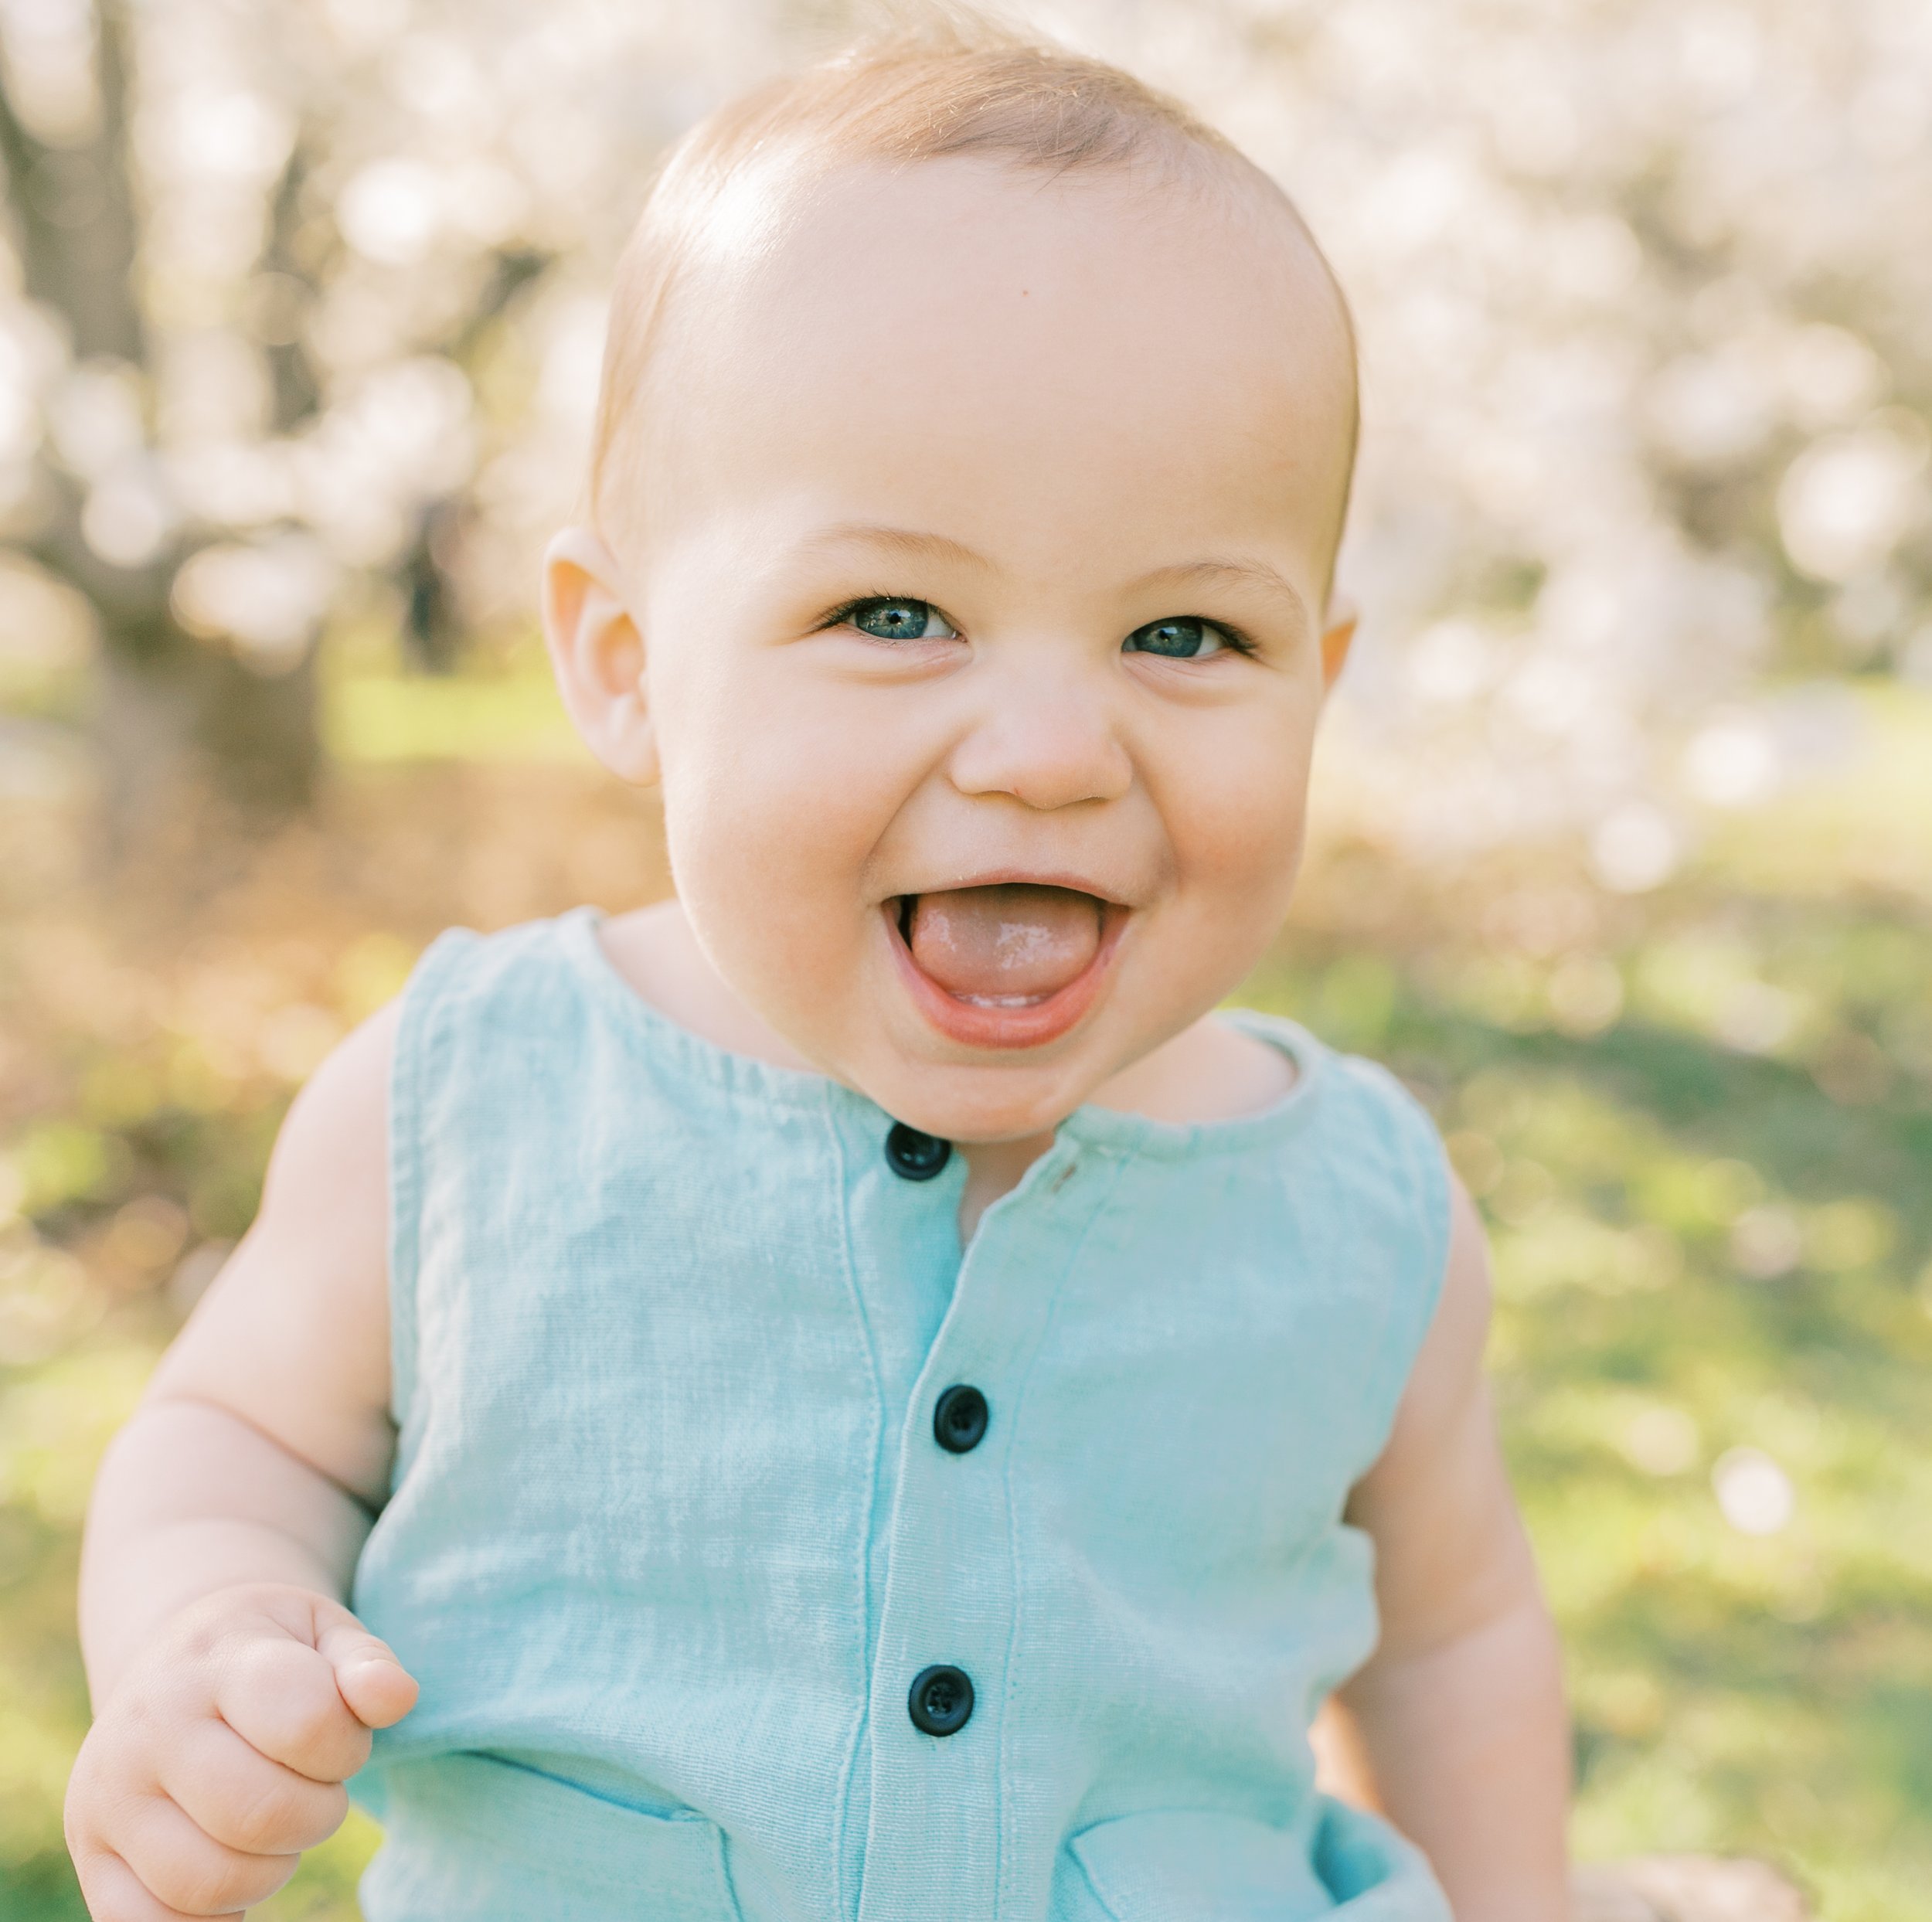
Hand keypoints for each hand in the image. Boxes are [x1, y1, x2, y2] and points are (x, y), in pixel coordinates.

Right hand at [64, 1583, 417, 1920]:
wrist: (170, 1657)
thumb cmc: (268, 1649)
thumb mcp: (324, 1631)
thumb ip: (367, 1664)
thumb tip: (396, 1699)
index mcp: (218, 1661)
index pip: (305, 1722)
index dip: (346, 1746)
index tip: (341, 1737)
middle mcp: (150, 1727)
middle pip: (262, 1813)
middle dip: (318, 1813)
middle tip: (314, 1787)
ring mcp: (109, 1797)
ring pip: (210, 1881)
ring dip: (272, 1868)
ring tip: (272, 1823)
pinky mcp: (91, 1855)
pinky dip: (210, 1914)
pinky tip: (233, 1866)